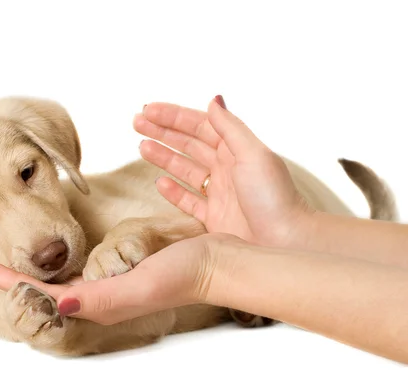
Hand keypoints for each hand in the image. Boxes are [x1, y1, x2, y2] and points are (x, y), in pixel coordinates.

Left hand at [0, 233, 241, 324]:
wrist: (218, 263)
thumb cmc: (184, 272)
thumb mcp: (139, 285)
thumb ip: (100, 297)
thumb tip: (60, 302)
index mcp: (102, 302)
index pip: (48, 297)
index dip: (16, 285)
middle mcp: (105, 297)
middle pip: (52, 294)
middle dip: (21, 284)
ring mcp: (116, 285)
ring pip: (67, 284)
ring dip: (40, 277)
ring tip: (21, 268)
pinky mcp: (128, 272)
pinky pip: (87, 273)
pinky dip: (66, 268)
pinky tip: (68, 261)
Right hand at [135, 95, 313, 247]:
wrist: (284, 241)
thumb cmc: (273, 196)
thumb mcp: (253, 154)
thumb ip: (230, 127)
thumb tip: (213, 99)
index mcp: (236, 149)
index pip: (199, 125)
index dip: (173, 116)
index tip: (150, 110)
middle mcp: (226, 167)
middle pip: (188, 144)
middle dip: (162, 132)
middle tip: (137, 123)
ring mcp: (219, 192)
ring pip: (184, 169)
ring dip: (163, 157)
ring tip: (142, 147)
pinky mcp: (213, 217)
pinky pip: (188, 200)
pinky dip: (173, 191)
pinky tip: (160, 182)